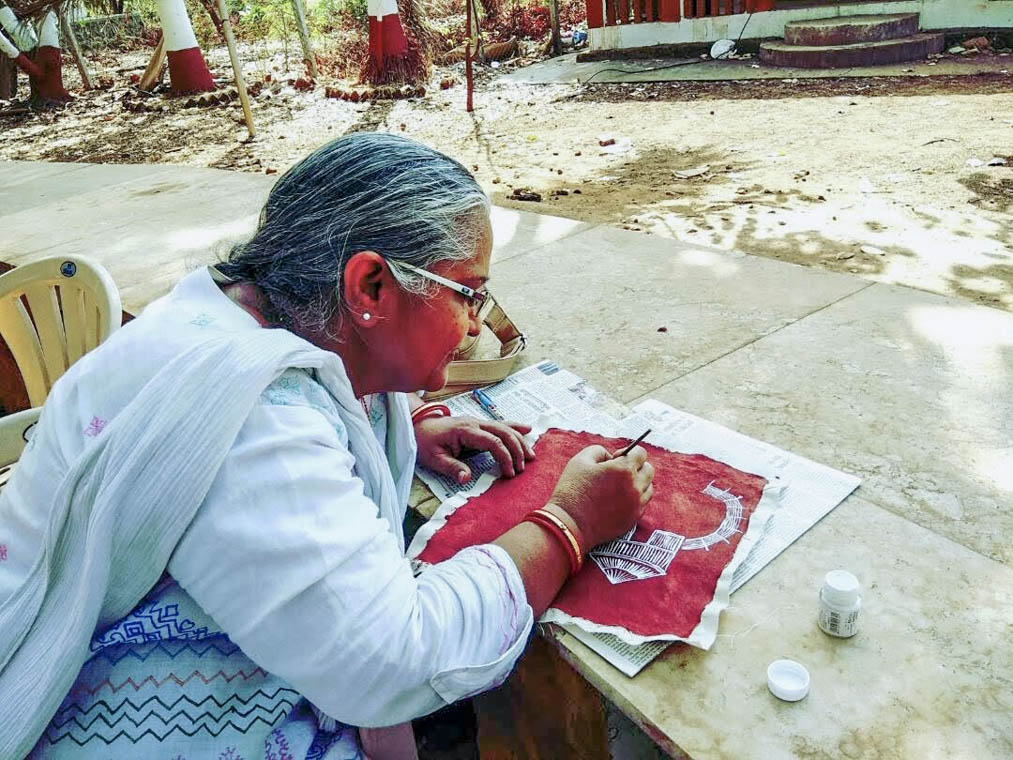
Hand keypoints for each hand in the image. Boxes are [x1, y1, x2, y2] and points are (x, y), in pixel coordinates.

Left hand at [414, 415, 534, 482]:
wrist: (418, 425)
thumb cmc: (425, 442)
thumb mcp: (434, 458)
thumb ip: (452, 467)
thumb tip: (467, 479)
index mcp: (465, 430)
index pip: (493, 441)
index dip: (504, 457)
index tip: (509, 473)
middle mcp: (475, 422)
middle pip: (504, 432)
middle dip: (517, 449)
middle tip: (523, 467)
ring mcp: (478, 421)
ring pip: (505, 427)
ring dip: (520, 440)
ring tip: (531, 456)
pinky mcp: (478, 424)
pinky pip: (501, 424)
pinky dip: (515, 427)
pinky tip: (528, 429)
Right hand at [546, 445, 653, 548]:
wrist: (569, 524)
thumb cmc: (572, 490)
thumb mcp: (581, 460)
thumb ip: (601, 451)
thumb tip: (612, 457)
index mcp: (623, 470)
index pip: (641, 453)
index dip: (628, 452)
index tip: (616, 458)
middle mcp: (635, 487)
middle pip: (649, 470)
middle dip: (636, 467)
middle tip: (618, 473)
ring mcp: (636, 505)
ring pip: (648, 488)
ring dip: (637, 483)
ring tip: (617, 487)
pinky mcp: (633, 519)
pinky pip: (642, 504)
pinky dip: (634, 499)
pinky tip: (617, 500)